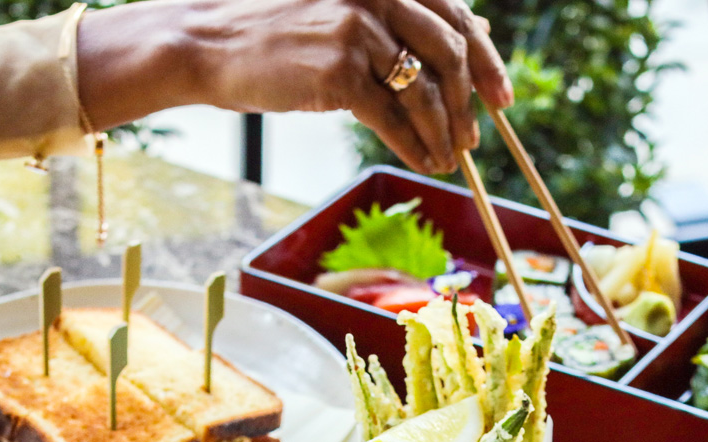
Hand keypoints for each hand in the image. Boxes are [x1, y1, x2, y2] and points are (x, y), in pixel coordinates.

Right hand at [75, 0, 511, 174]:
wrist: (208, 46)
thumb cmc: (274, 37)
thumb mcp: (338, 16)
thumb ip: (389, 28)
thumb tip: (448, 57)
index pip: (453, 13)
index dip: (485, 57)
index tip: (499, 94)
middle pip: (450, 50)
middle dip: (472, 100)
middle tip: (476, 138)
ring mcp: (357, 30)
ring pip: (425, 88)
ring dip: (445, 130)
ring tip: (449, 158)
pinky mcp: (339, 71)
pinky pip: (393, 117)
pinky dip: (415, 144)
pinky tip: (423, 161)